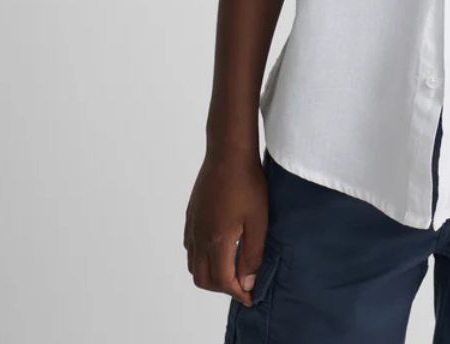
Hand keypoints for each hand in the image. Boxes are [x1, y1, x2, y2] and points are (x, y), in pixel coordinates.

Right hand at [183, 149, 268, 307]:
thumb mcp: (259, 220)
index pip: (223, 281)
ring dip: (211, 273)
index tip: (251, 296)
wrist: (228, 153)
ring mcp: (192, 226)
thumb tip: (246, 282)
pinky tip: (220, 248)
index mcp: (216, 241)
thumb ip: (252, 254)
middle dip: (222, 287)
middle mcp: (198, 238)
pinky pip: (190, 248)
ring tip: (233, 268)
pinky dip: (202, 258)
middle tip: (242, 284)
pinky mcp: (191, 216)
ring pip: (194, 265)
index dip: (238, 293)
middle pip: (203, 279)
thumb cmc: (248, 183)